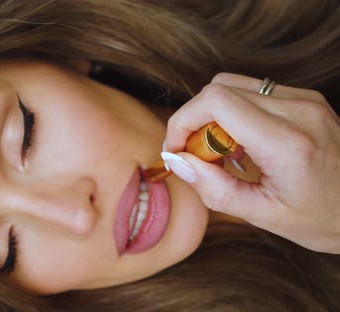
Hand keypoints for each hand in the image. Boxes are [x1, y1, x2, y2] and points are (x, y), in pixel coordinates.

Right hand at [163, 73, 339, 253]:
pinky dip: (234, 113)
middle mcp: (299, 110)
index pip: (216, 101)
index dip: (183, 120)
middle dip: (195, 120)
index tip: (177, 148)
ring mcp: (305, 100)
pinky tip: (243, 144)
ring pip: (233, 84)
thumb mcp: (264, 215)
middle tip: (198, 155)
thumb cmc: (325, 218)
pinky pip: (253, 91)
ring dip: (213, 115)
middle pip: (219, 87)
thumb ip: (215, 188)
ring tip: (222, 152)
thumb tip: (177, 161)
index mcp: (287, 142)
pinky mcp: (306, 99)